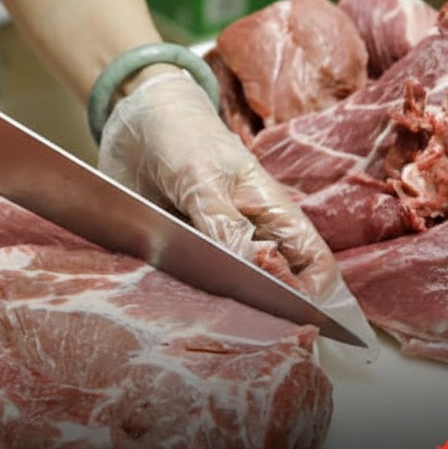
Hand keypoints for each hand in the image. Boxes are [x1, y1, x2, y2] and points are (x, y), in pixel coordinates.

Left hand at [97, 68, 355, 308]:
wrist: (134, 121)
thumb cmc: (183, 137)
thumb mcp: (203, 177)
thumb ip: (225, 224)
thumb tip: (255, 268)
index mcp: (274, 213)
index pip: (314, 262)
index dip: (314, 294)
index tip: (291, 318)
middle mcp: (251, 237)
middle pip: (274, 287)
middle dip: (265, 312)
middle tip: (242, 327)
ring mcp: (216, 250)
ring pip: (231, 293)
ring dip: (221, 306)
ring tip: (207, 321)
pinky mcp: (181, 256)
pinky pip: (189, 286)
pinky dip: (183, 296)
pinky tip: (169, 305)